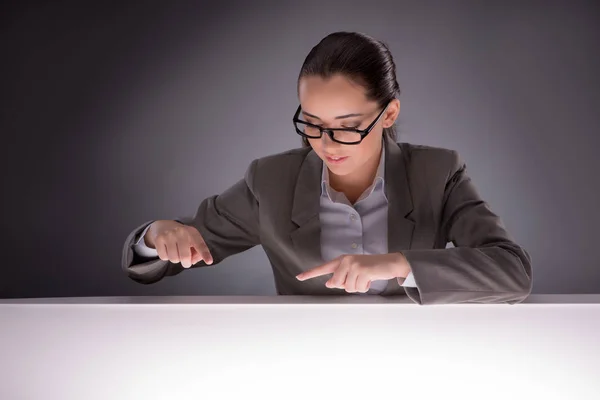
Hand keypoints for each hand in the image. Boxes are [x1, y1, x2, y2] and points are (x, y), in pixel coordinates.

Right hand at [146, 220, 213, 267]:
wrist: (163, 226)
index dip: (205, 254)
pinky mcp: (159, 239)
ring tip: (175, 251)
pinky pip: (164, 257)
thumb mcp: (191, 241)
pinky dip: (166, 257)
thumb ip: (196, 253)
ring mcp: (169, 234)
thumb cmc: (181, 237)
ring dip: (175, 259)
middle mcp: (181, 232)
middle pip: (185, 257)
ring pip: (174, 259)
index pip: (200, 245)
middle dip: (186, 263)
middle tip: (185, 261)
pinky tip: (167, 249)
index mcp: (192, 233)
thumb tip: (192, 261)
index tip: (209, 261)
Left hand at [296, 253, 410, 292]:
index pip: (323, 268)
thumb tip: (329, 284)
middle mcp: (346, 261)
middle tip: (359, 279)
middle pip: (336, 283)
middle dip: (348, 285)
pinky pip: (358, 288)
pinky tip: (370, 279)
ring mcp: (354, 265)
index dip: (310, 273)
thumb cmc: (371, 268)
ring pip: (348, 288)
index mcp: (342, 260)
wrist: (390, 263)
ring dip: (358, 287)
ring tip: (365, 278)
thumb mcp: (354, 272)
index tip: (299, 277)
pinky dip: (365, 287)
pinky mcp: (362, 270)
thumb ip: (340, 277)